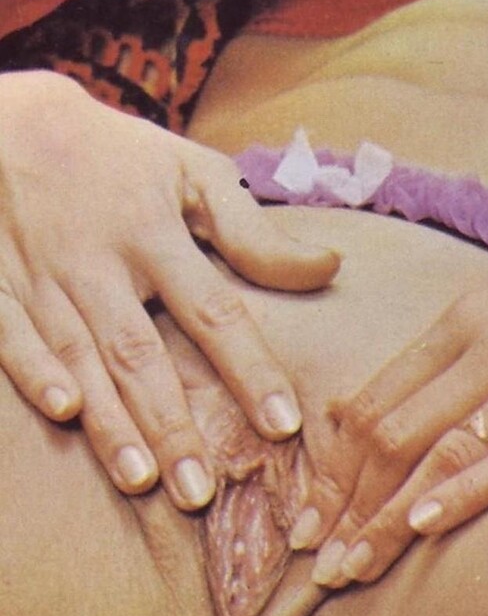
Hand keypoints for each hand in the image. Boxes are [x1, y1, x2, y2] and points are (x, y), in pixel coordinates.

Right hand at [0, 70, 338, 506]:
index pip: (214, 310)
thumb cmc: (119, 157)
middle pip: (142, 352)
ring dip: (112, 422)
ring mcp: (43, 277)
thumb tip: (329, 269)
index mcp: (154, 232)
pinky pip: (10, 336)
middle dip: (174, 424)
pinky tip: (64, 416)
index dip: (249, 368)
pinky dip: (34, 374)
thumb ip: (254, 232)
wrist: (10, 123)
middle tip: (203, 492)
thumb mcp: (192, 173)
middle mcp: (101, 260)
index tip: (283, 424)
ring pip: (82, 359)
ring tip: (145, 481)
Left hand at [293, 211, 487, 586]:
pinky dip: (457, 493)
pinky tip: (423, 528)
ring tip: (347, 571)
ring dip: (380, 518)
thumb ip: (479, 347)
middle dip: (339, 504)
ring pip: (432, 452)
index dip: (330, 466)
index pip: (372, 399)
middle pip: (385, 432)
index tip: (309, 514)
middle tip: (310, 562)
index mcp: (470, 317)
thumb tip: (432, 398)